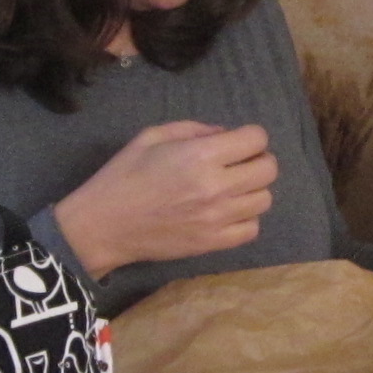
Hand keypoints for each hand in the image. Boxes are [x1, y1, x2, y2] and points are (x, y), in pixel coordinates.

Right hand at [53, 120, 278, 279]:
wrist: (103, 225)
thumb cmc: (123, 176)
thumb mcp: (152, 136)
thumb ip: (194, 129)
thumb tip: (225, 134)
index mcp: (200, 155)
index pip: (256, 139)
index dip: (251, 137)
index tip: (238, 142)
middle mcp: (216, 186)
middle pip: (269, 170)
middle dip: (257, 161)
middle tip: (239, 164)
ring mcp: (217, 218)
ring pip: (264, 200)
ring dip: (252, 190)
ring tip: (231, 190)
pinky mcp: (213, 244)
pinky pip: (252, 230)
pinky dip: (245, 219)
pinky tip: (227, 213)